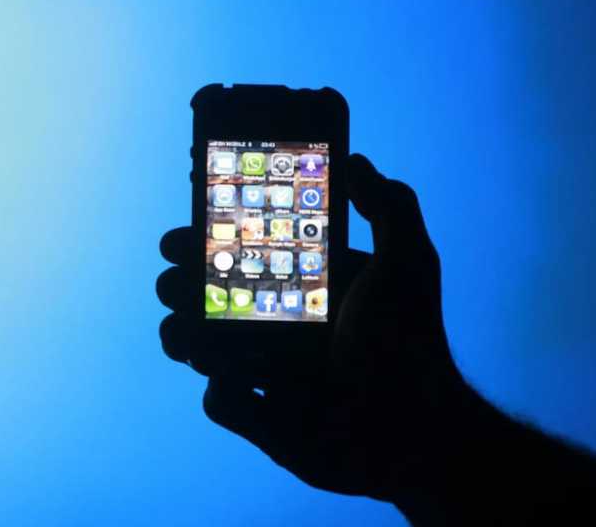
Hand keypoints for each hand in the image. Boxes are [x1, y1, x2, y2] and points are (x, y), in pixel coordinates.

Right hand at [156, 154, 467, 502]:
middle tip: (179, 266)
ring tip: (188, 323)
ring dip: (180, 328)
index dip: (210, 226)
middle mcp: (275, 324)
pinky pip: (218, 400)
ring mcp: (263, 371)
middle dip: (179, 275)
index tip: (194, 208)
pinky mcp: (260, 419)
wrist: (416, 434)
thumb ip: (390, 205)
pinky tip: (233, 375)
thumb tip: (355, 160)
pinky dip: (219, 388)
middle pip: (205, 291)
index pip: (243, 249)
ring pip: (196, 342)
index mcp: (299, 285)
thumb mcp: (410, 263)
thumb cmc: (413, 346)